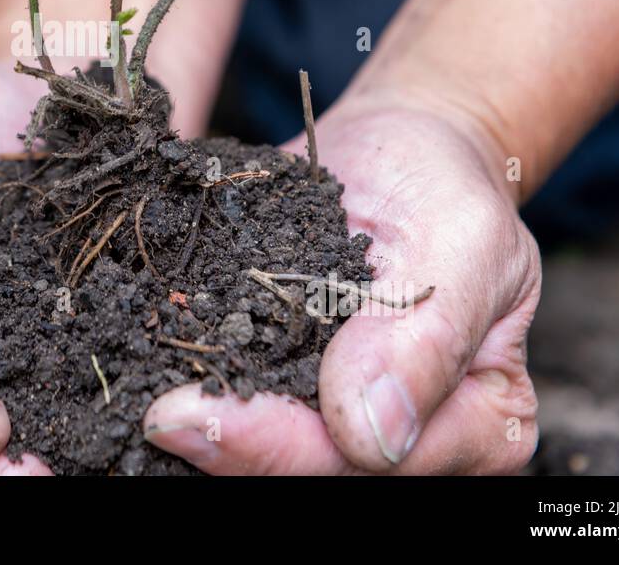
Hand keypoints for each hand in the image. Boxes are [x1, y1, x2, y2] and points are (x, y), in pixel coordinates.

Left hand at [143, 91, 541, 473]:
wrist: (402, 150)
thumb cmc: (446, 190)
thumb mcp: (460, 241)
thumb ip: (424, 336)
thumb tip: (372, 435)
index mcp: (479, 422)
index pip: (373, 464)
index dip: (286, 445)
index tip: (205, 413)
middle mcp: (412, 438)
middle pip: (310, 468)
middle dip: (232, 442)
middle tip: (158, 413)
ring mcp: (343, 415)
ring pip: (262, 449)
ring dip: (202, 424)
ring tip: (139, 396)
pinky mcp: (289, 382)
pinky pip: (238, 400)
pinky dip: (191, 383)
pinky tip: (144, 363)